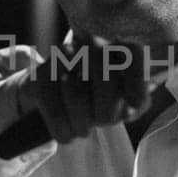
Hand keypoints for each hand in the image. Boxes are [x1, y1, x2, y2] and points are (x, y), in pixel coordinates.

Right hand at [15, 41, 152, 145]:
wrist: (51, 96)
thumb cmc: (95, 99)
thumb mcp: (123, 101)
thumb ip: (137, 102)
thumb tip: (130, 108)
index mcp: (116, 48)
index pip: (133, 53)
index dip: (136, 82)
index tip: (131, 108)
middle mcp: (90, 44)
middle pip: (107, 81)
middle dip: (106, 114)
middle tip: (100, 121)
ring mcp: (61, 58)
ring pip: (78, 96)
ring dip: (84, 126)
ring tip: (83, 127)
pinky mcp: (40, 76)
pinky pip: (55, 112)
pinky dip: (65, 132)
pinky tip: (67, 132)